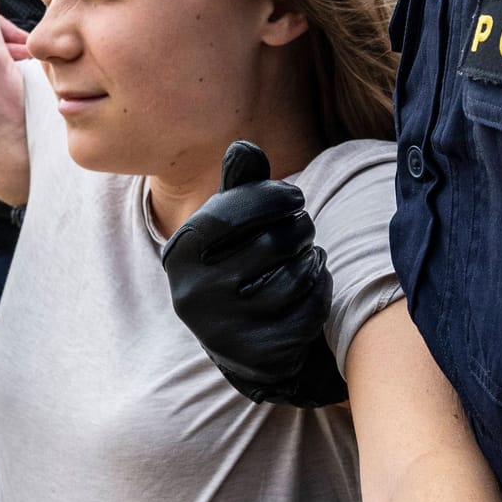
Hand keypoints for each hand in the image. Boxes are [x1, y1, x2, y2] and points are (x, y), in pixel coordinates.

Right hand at [161, 141, 348, 407]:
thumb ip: (238, 185)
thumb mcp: (228, 224)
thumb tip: (245, 149)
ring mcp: (226, 329)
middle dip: (300, 228)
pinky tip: (313, 285)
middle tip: (304, 228)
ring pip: (296, 276)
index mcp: (179, 255)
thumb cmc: (235, 263)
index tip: (295, 196)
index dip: (272, 197)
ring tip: (307, 256)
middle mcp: (194, 294)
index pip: (231, 213)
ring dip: (313, 259)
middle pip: (272, 243)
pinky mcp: (260, 353)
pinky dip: (321, 290)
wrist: (238, 339)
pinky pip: (311, 307)